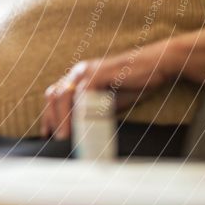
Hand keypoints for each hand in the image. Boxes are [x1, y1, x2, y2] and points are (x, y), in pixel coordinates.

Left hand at [41, 40, 173, 138]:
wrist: (157, 65)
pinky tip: (81, 124)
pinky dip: (80, 110)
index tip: (47, 133)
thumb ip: (93, 112)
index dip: (49, 115)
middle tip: (56, 138)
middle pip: (54, 95)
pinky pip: (84, 92)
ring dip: (62, 117)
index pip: (54, 96)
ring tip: (65, 135)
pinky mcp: (100, 73)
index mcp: (78, 77)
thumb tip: (80, 132)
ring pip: (65, 94)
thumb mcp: (109, 103)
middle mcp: (79, 72)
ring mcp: (88, 71)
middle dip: (51, 118)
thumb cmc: (135, 84)